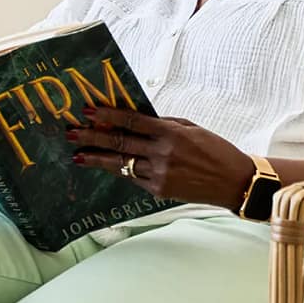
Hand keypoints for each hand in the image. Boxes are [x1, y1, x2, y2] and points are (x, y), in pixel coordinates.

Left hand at [66, 105, 253, 207]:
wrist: (232, 181)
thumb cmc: (214, 149)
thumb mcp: (191, 128)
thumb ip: (162, 124)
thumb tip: (135, 119)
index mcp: (171, 133)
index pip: (131, 121)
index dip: (107, 115)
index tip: (88, 111)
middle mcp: (162, 154)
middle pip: (119, 143)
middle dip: (92, 138)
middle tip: (71, 134)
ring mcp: (159, 174)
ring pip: (120, 164)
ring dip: (97, 159)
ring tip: (79, 155)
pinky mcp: (159, 191)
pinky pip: (133, 178)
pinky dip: (120, 171)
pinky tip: (106, 166)